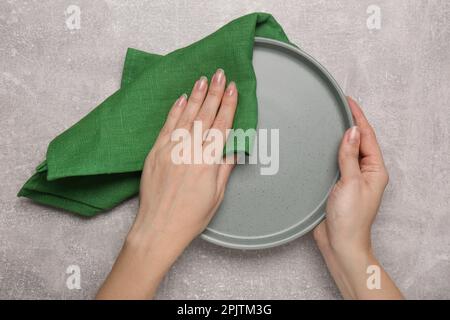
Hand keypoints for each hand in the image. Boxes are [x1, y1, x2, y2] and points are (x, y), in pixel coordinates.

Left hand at [97, 69, 237, 298]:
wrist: (158, 228)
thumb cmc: (191, 216)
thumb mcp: (217, 195)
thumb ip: (224, 168)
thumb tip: (234, 149)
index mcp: (208, 162)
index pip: (221, 126)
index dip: (228, 105)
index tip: (232, 87)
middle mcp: (189, 151)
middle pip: (205, 116)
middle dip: (214, 93)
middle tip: (219, 73)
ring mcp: (170, 150)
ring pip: (186, 117)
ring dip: (195, 96)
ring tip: (202, 78)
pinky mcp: (155, 152)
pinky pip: (167, 126)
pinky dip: (174, 111)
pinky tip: (182, 98)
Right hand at [313, 97, 402, 298]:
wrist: (339, 244)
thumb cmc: (350, 219)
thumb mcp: (351, 183)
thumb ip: (350, 156)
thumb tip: (352, 131)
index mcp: (375, 170)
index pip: (367, 136)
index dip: (358, 117)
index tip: (347, 100)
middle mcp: (364, 172)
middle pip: (358, 141)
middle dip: (349, 122)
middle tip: (336, 105)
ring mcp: (350, 178)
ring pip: (345, 151)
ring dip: (337, 136)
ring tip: (327, 119)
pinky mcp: (337, 185)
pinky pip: (334, 162)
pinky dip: (328, 151)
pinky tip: (318, 145)